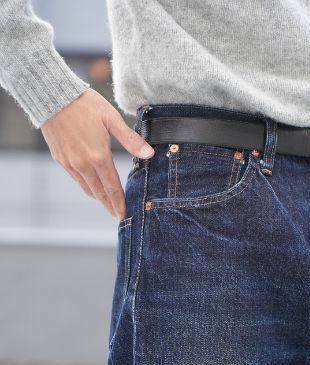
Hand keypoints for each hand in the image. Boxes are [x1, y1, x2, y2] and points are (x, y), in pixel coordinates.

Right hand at [41, 88, 153, 219]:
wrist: (52, 95)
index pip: (112, 188)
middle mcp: (83, 165)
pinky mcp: (60, 159)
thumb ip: (131, 139)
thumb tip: (149, 153)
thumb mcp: (112, 119)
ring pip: (87, 188)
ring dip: (99, 198)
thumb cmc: (84, 104)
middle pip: (100, 194)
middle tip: (119, 216)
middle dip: (110, 206)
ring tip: (108, 204)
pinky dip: (87, 186)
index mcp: (98, 157)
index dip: (120, 203)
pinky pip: (77, 179)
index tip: (125, 214)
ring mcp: (70, 163)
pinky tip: (93, 187)